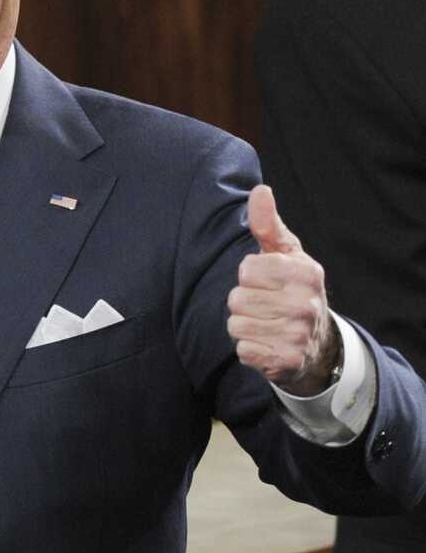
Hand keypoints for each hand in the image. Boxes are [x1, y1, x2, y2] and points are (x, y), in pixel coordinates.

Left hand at [227, 185, 339, 396]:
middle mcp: (307, 304)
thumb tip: (260, 190)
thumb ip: (268, 224)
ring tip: (265, 324)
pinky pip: (243, 350)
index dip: (248, 276)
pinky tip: (266, 343)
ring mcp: (299, 335)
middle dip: (243, 302)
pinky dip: (248, 348)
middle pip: (237, 299)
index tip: (265, 281)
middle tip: (264, 306)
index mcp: (306, 273)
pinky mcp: (288, 361)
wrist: (316, 344)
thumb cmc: (292, 289)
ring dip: (243, 325)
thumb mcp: (284, 254)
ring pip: (236, 324)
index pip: (246, 269)